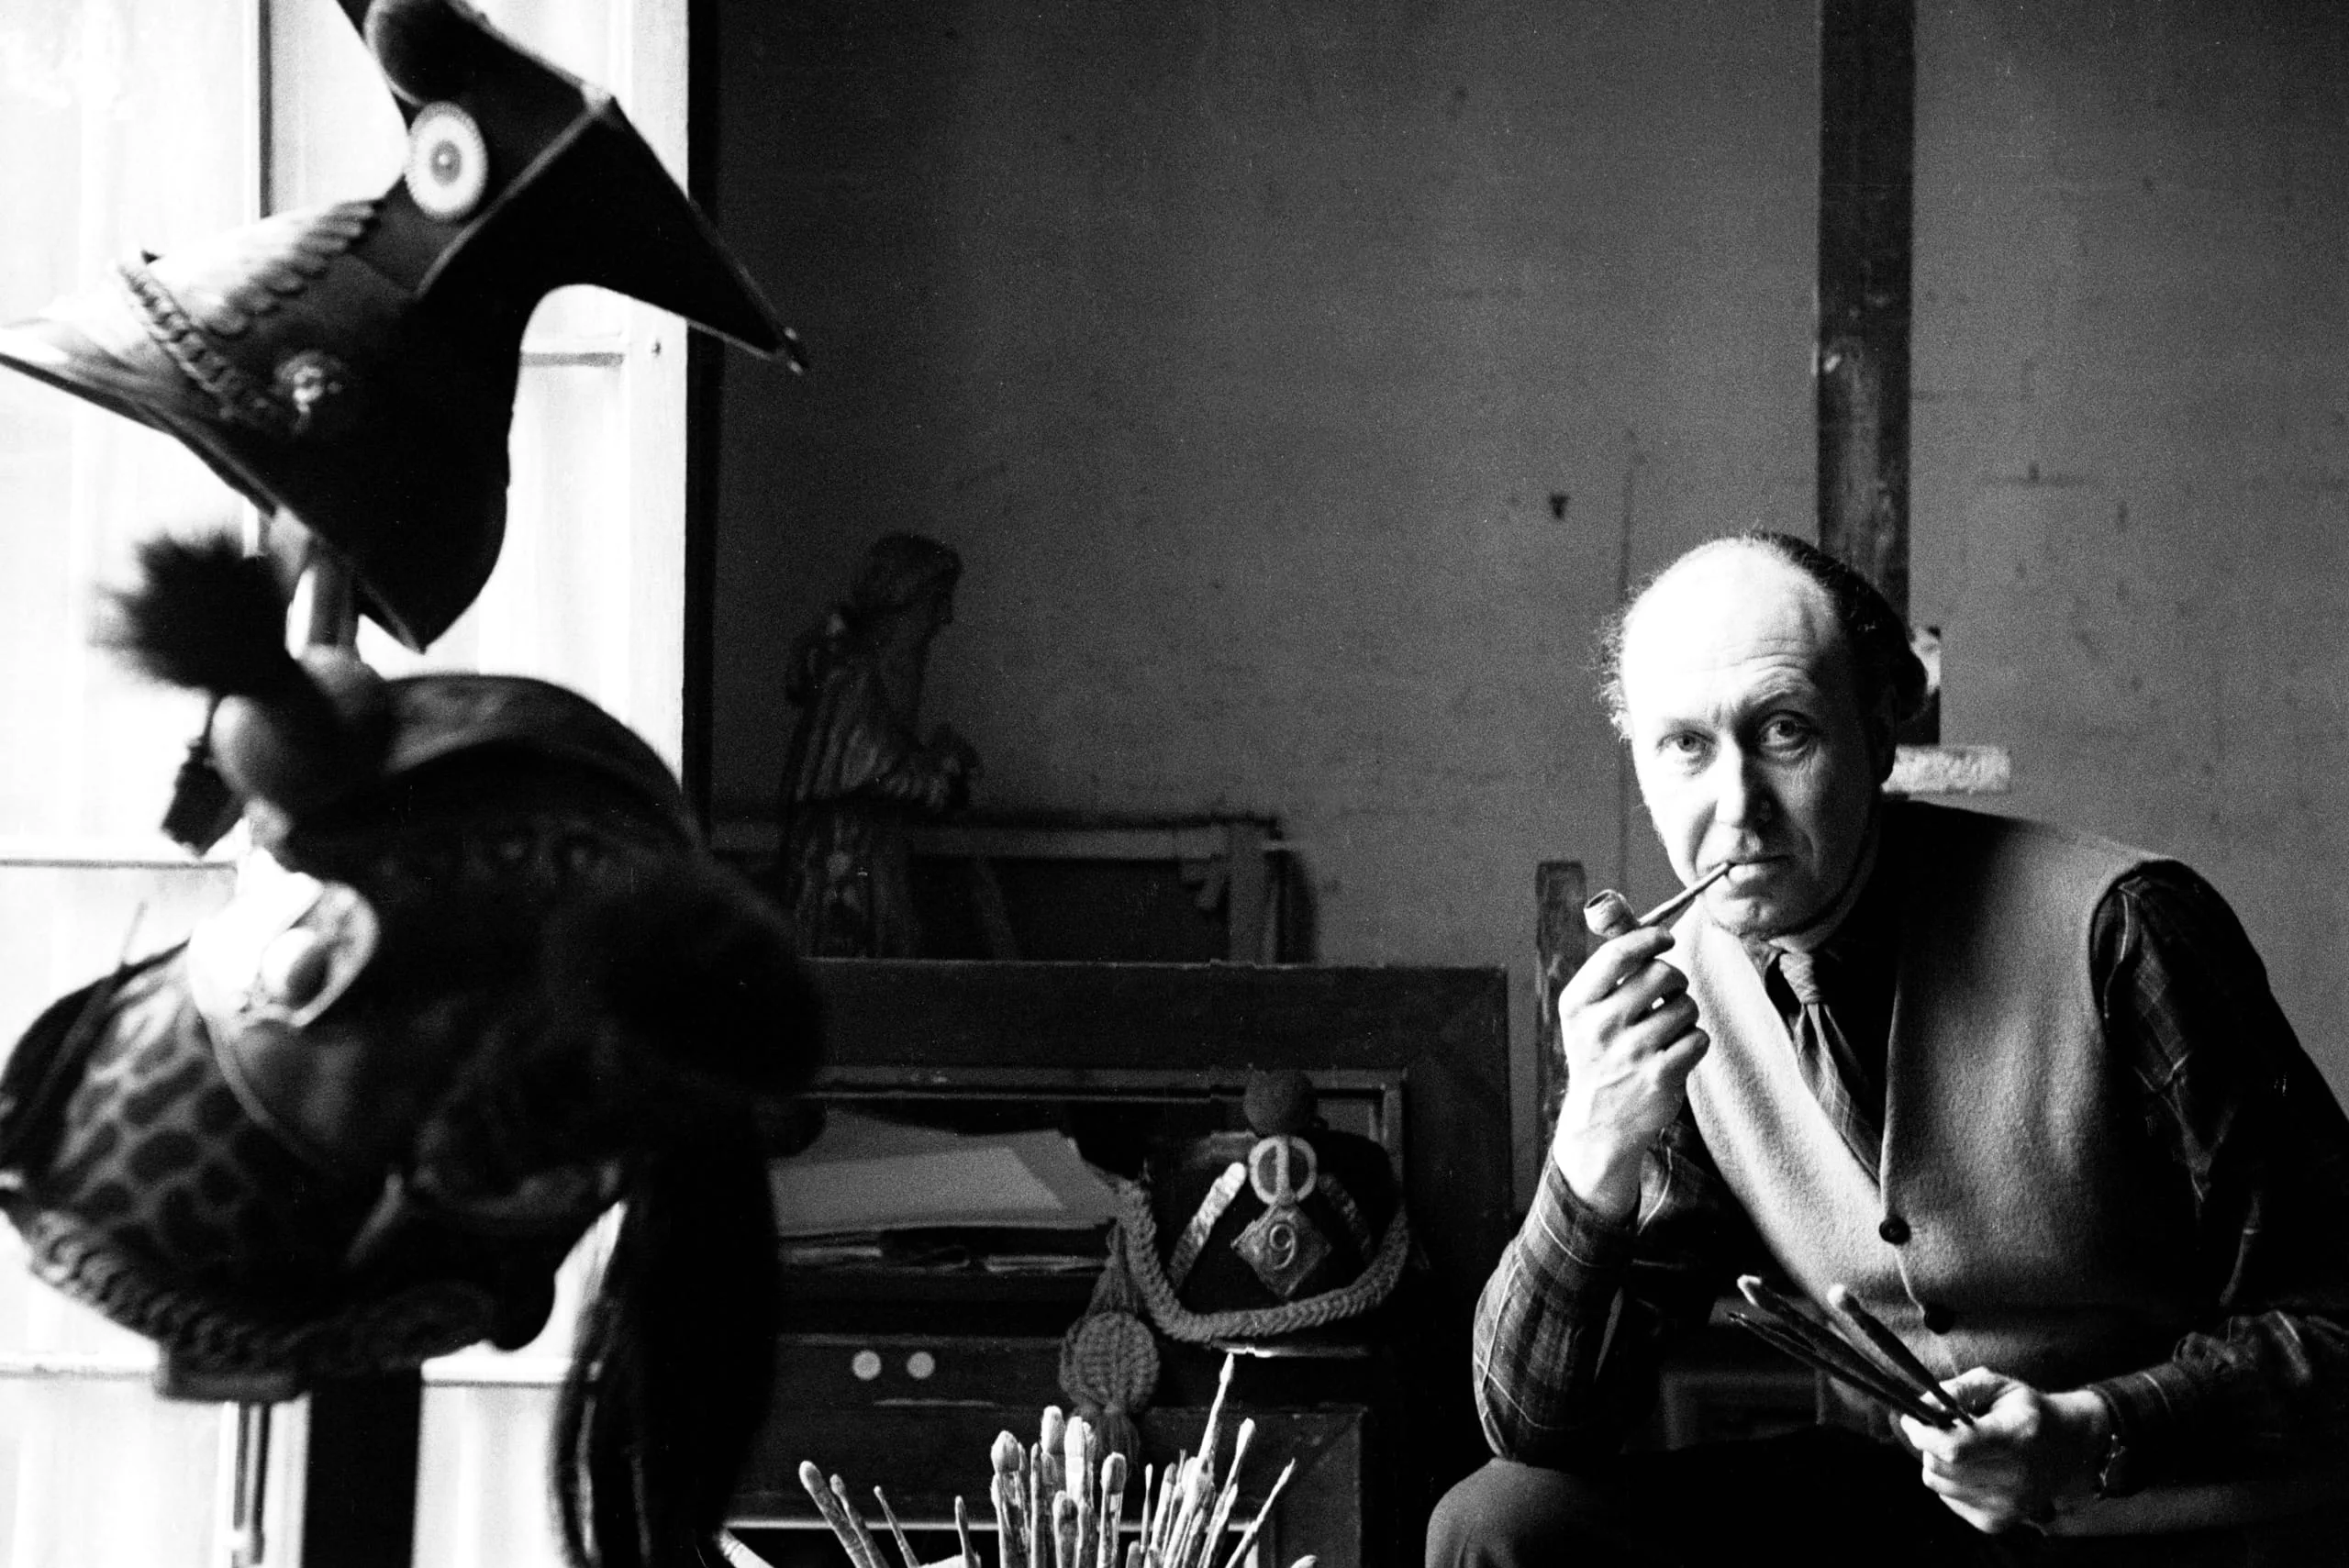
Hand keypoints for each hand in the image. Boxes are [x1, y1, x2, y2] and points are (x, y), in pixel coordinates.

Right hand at [1549, 924, 1707, 1219]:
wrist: (1598, 1124)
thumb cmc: (1599, 1051)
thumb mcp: (1586, 1008)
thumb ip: (1606, 959)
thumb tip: (1610, 901)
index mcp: (1577, 1003)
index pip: (1618, 953)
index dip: (1650, 938)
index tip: (1666, 939)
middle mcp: (1600, 1027)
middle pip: (1661, 974)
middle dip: (1674, 980)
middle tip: (1666, 995)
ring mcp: (1630, 1053)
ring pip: (1686, 1006)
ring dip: (1685, 1015)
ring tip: (1666, 1032)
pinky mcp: (1660, 1077)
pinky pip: (1698, 1038)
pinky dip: (1694, 1042)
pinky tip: (1675, 1054)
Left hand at [1899, 1369, 2111, 1533]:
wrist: (2068, 1448)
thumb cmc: (2026, 1410)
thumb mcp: (1996, 1385)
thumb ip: (1956, 1390)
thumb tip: (1919, 1406)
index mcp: (2016, 1437)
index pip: (1954, 1448)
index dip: (1923, 1433)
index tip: (1912, 1417)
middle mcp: (2016, 1478)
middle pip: (1940, 1466)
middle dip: (1929, 1443)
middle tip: (1944, 1428)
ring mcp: (2008, 1506)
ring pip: (1937, 1483)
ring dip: (1938, 1461)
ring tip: (1963, 1447)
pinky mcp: (1998, 1523)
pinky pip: (1947, 1499)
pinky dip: (1950, 1481)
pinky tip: (1974, 1468)